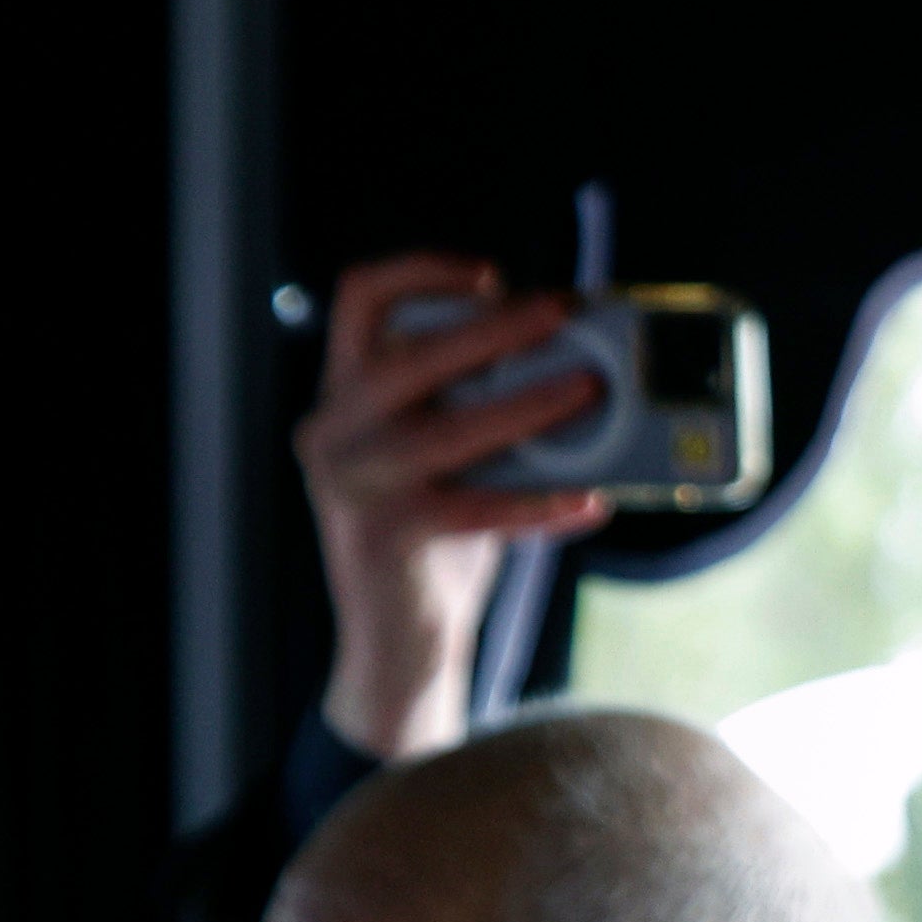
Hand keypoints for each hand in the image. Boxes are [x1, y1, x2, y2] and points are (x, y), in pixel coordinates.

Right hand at [295, 254, 616, 761]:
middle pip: (409, 353)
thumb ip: (478, 412)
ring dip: (526, 404)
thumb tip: (575, 363)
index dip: (421, 271)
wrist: (396, 650)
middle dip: (492, 325)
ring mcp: (352, 486)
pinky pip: (478, 508)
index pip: (359, 301)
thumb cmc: (435, 547)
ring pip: (448, 429)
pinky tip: (589, 499)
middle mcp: (332, 433)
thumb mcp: (445, 463)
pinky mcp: (385, 538)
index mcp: (343, 399)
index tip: (491, 276)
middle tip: (562, 312)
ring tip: (588, 390)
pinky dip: (539, 503)